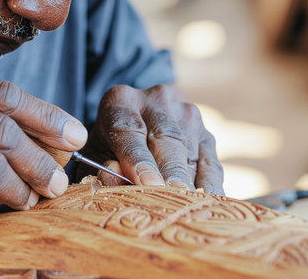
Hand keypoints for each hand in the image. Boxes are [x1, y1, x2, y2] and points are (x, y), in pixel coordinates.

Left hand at [80, 84, 222, 194]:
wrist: (140, 119)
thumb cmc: (110, 144)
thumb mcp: (97, 152)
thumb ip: (100, 166)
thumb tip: (117, 179)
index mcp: (121, 101)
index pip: (129, 128)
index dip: (137, 158)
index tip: (146, 183)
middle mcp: (157, 100)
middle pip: (166, 137)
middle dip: (168, 172)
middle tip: (170, 199)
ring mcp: (187, 115)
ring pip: (190, 152)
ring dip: (187, 182)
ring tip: (183, 208)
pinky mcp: (206, 135)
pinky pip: (211, 165)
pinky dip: (208, 187)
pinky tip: (202, 204)